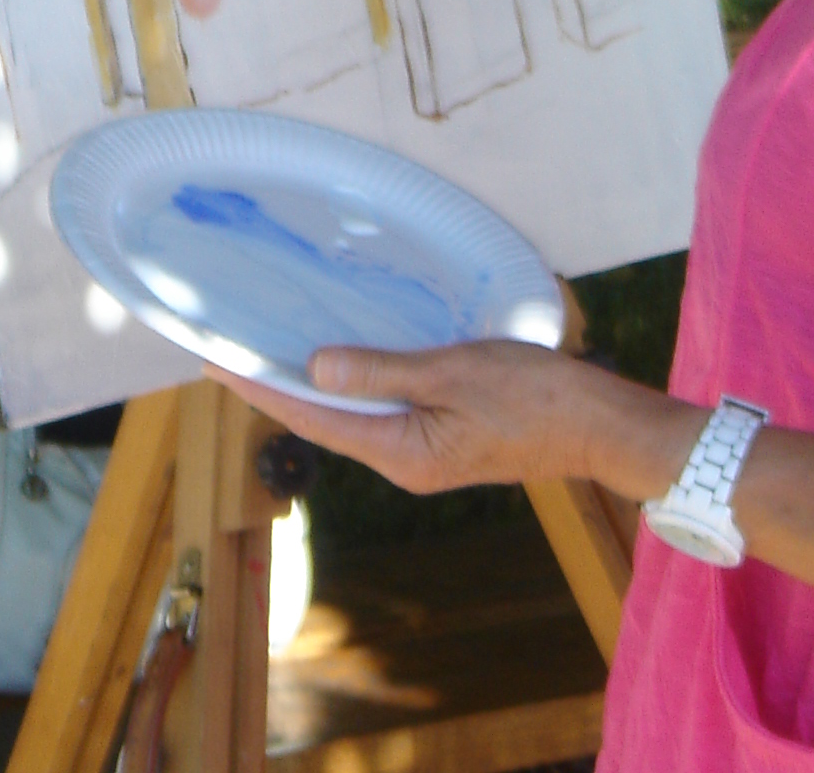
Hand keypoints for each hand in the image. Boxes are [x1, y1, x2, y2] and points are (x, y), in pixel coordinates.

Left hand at [214, 340, 700, 501]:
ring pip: (354, 418)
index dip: (261, 389)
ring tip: (272, 352)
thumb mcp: (452, 372)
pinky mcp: (443, 440)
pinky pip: (384, 412)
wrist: (597, 424)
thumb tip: (315, 368)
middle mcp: (404, 462)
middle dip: (278, 389)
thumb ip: (383, 372)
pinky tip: (344, 362)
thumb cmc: (531, 394)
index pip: (313, 420)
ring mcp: (424, 454)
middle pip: (326, 423)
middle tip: (232, 351)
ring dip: (314, 387)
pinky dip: (355, 386)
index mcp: (402, 453)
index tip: (216, 362)